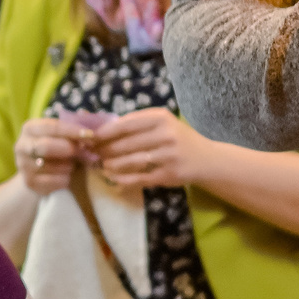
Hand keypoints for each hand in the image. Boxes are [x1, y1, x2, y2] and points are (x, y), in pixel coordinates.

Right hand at [13, 116, 87, 194]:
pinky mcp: (30, 182)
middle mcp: (22, 146)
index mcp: (30, 128)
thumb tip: (86, 116)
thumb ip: (74, 128)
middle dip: (69, 149)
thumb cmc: (56, 150)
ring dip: (69, 166)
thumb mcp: (62, 136)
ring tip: (72, 164)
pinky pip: (55, 181)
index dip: (72, 130)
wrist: (40, 175)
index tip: (90, 134)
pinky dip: (66, 179)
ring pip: (53, 166)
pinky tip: (66, 176)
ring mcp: (23, 166)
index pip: (52, 126)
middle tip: (84, 151)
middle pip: (46, 146)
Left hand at [85, 108, 213, 195]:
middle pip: (126, 143)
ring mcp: (168, 156)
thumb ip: (137, 122)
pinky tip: (113, 179)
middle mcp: (166, 135)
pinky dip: (123, 179)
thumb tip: (104, 127)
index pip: (127, 124)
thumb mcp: (163, 123)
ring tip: (102, 165)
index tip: (91, 137)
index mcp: (161, 118)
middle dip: (106, 150)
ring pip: (131, 161)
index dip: (106, 132)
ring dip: (112, 165)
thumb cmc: (178, 138)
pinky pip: (140, 178)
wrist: (207, 160)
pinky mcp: (169, 175)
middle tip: (93, 153)